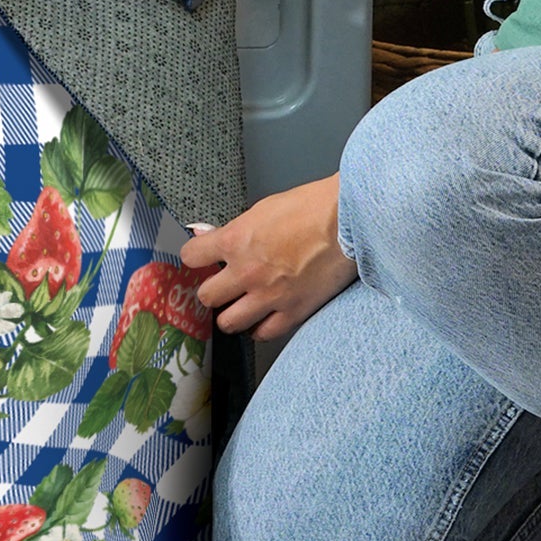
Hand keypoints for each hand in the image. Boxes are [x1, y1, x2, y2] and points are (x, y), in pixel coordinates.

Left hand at [179, 176, 356, 341]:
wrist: (348, 220)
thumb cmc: (311, 207)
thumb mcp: (262, 209)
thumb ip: (234, 229)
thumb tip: (208, 235)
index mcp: (235, 240)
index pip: (191, 256)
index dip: (194, 257)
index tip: (200, 259)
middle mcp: (247, 272)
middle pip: (206, 296)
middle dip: (212, 290)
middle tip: (222, 286)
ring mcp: (270, 296)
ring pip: (228, 322)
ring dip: (231, 314)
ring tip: (240, 306)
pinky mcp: (294, 312)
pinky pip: (263, 333)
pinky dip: (260, 328)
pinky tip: (263, 318)